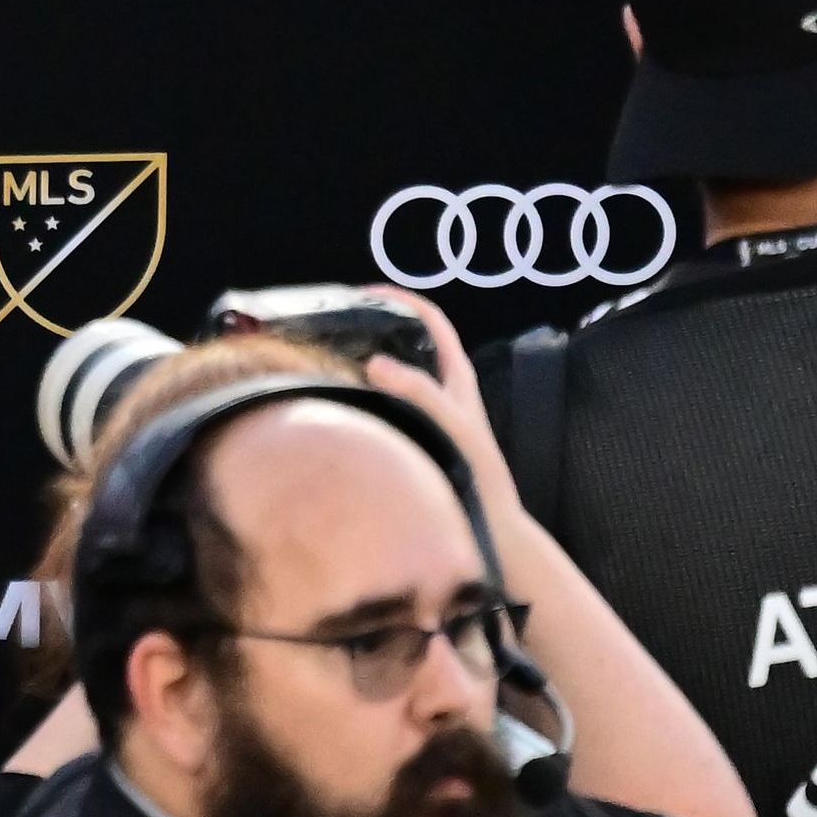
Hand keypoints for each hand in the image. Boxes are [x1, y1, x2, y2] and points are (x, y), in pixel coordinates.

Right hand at [355, 288, 516, 509]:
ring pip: (393, 373)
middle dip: (374, 326)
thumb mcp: (453, 425)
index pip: (430, 319)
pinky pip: (383, 402)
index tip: (363, 292)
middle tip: (334, 325)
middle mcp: (442, 387)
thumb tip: (376, 363)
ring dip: (364, 360)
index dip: (400, 298)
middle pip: (407, 341)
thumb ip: (420, 393)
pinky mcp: (415, 432)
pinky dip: (362, 394)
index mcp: (457, 374)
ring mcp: (429, 410)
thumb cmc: (479, 474)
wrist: (489, 523)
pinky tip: (338, 402)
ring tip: (327, 358)